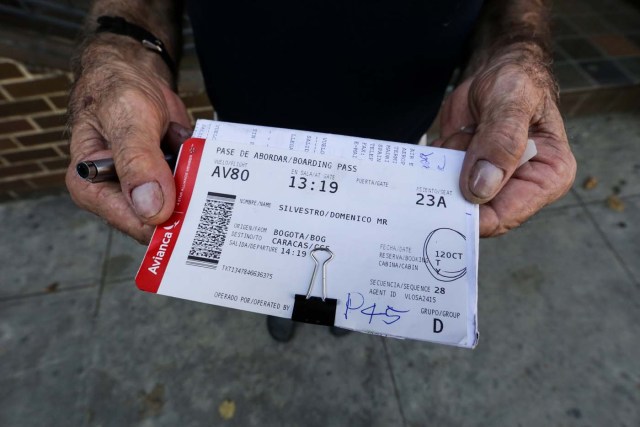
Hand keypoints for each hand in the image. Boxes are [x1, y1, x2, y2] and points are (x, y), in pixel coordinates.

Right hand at [66, 60, 190, 243]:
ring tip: (208, 172)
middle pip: (161, 221)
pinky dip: (204, 175)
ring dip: (200, 192)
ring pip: (182, 207)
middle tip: (210, 193)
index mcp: (93, 187)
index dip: (163, 224)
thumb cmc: (116, 91)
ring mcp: (147, 190)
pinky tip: (206, 162)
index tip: (192, 216)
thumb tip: (152, 209)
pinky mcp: (169, 180)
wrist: (132, 73)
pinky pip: (194, 188)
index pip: (131, 223)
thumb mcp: (126, 119)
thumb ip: (138, 162)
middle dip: (187, 209)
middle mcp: (120, 195)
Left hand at [434, 48, 575, 236]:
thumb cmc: (518, 82)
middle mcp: (520, 187)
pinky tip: (451, 139)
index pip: (508, 214)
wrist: (497, 71)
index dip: (475, 218)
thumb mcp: (512, 103)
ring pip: (452, 198)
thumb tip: (481, 188)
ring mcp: (489, 182)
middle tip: (449, 157)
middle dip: (454, 191)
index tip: (445, 206)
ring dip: (446, 169)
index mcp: (547, 176)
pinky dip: (437, 162)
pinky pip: (439, 181)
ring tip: (461, 137)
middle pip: (477, 213)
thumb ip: (501, 142)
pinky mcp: (466, 174)